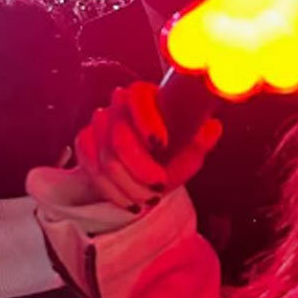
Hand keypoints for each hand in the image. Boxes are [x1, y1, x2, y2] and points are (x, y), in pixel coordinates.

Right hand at [75, 81, 221, 210]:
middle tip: (158, 186)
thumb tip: (212, 127)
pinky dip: (111, 191)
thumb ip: (202, 140)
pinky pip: (90, 168)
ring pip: (105, 159)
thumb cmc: (171, 156)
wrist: (146, 176)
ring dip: (128, 186)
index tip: (161, 144)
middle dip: (140, 168)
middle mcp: (117, 106)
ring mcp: (98, 124)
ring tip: (148, 199)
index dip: (145, 119)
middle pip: (118, 137)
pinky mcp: (85, 144)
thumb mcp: (190, 152)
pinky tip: (129, 201)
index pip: (136, 96)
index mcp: (145, 96)